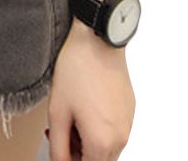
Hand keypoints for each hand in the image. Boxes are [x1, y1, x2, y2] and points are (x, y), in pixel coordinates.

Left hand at [47, 20, 135, 160]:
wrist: (97, 39)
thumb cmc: (77, 69)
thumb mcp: (57, 112)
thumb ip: (58, 148)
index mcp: (102, 143)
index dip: (68, 160)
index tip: (60, 145)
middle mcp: (121, 137)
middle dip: (79, 153)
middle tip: (63, 132)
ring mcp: (128, 123)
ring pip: (108, 149)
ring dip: (90, 142)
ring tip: (73, 116)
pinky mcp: (130, 109)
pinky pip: (116, 131)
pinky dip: (101, 128)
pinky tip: (86, 106)